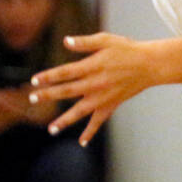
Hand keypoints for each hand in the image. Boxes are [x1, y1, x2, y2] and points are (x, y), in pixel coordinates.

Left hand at [29, 32, 152, 146]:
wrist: (149, 65)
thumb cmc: (127, 49)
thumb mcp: (106, 40)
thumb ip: (85, 42)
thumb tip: (66, 41)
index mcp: (92, 66)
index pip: (65, 72)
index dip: (48, 76)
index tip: (34, 80)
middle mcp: (95, 83)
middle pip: (67, 91)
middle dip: (48, 95)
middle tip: (32, 98)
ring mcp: (103, 97)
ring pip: (80, 111)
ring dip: (64, 121)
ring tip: (51, 129)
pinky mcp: (111, 105)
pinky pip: (99, 121)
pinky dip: (90, 132)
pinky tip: (81, 141)